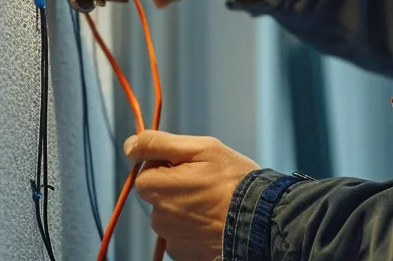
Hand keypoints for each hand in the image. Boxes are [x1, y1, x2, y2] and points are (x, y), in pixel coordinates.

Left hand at [126, 130, 260, 260]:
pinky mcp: (184, 254)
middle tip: (206, 184)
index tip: (192, 166)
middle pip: (158, 194)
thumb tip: (130, 146)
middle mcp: (158, 217)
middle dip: (176, 187)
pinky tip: (213, 221)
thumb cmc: (234, 181)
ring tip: (213, 204)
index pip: (147, 170)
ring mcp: (171, 238)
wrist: (262, 221)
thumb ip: (159, 143)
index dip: (168, 164)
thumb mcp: (201, 148)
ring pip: (170, 215)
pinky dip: (193, 228)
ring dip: (185, 208)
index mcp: (156, 187)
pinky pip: (181, 235)